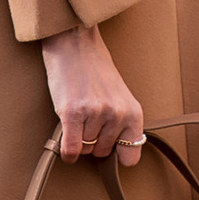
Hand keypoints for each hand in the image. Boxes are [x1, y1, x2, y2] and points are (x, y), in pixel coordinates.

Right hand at [41, 23, 145, 165]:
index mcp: (133, 112)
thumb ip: (121, 122)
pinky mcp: (72, 113)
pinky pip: (71, 149)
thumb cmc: (95, 69)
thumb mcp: (119, 95)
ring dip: (77, 138)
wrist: (75, 43)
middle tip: (86, 121)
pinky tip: (64, 145)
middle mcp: (117, 114)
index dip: (116, 154)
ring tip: (77, 116)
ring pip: (84, 149)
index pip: (131, 156)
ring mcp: (95, 114)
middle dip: (92, 141)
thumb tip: (116, 153)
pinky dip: (67, 153)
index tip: (108, 147)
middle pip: (101, 152)